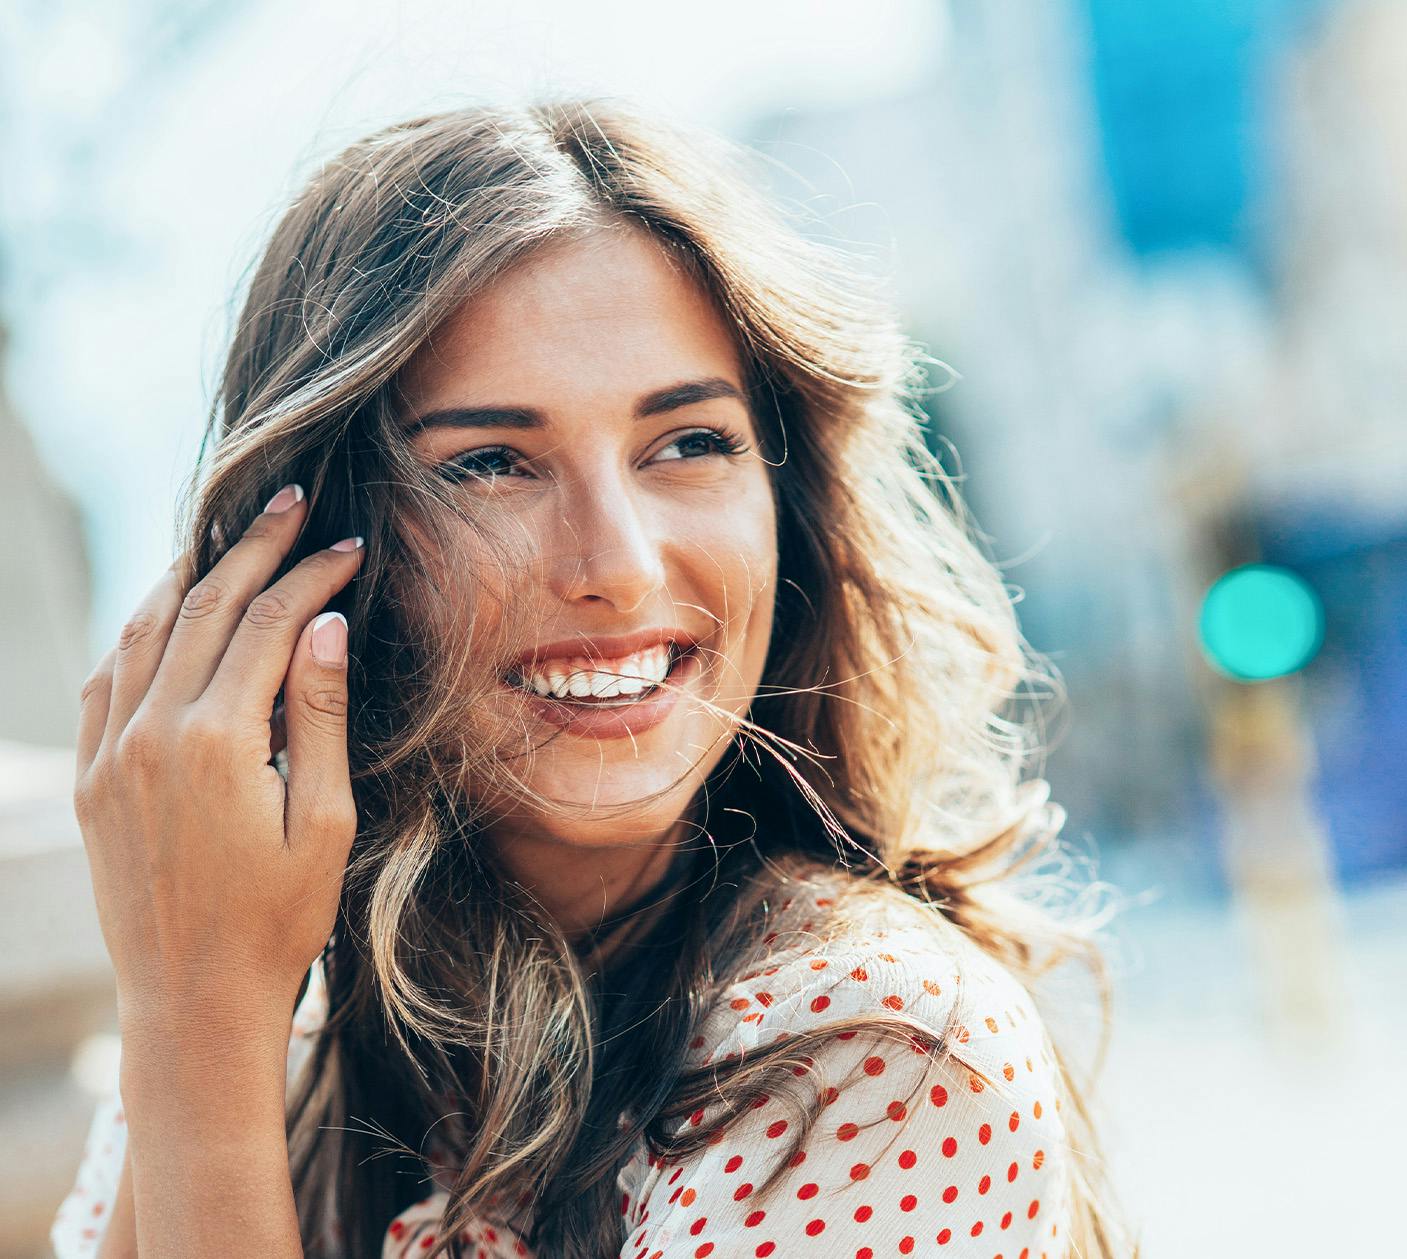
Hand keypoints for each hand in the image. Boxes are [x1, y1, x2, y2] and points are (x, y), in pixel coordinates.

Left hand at [74, 484, 365, 1029]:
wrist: (192, 1000)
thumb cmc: (279, 919)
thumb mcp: (325, 821)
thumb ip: (321, 715)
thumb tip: (325, 625)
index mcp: (217, 743)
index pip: (269, 623)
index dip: (312, 575)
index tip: (348, 546)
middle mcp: (150, 734)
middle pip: (205, 608)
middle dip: (254, 549)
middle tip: (293, 505)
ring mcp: (110, 754)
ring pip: (146, 630)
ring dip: (190, 575)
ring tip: (229, 538)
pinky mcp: (92, 778)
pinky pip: (107, 678)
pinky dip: (139, 630)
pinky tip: (167, 611)